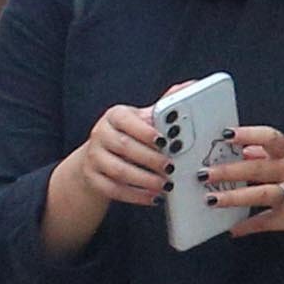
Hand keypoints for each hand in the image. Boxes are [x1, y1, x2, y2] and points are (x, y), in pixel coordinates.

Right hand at [63, 102, 175, 216]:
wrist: (98, 159)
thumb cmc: (129, 137)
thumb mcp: (143, 120)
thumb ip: (164, 107)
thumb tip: (191, 86)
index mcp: (114, 116)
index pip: (125, 120)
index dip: (144, 131)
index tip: (164, 141)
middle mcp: (100, 134)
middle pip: (124, 147)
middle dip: (151, 159)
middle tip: (172, 168)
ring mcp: (93, 157)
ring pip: (119, 171)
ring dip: (145, 180)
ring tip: (167, 185)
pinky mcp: (92, 178)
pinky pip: (113, 189)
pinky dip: (136, 195)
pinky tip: (153, 197)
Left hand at [205, 122, 283, 241]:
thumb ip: (264, 153)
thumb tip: (241, 149)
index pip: (271, 138)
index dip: (249, 134)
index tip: (225, 134)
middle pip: (258, 169)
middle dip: (229, 171)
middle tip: (204, 174)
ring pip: (261, 195)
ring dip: (234, 198)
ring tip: (211, 200)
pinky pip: (265, 222)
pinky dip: (247, 226)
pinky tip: (232, 228)